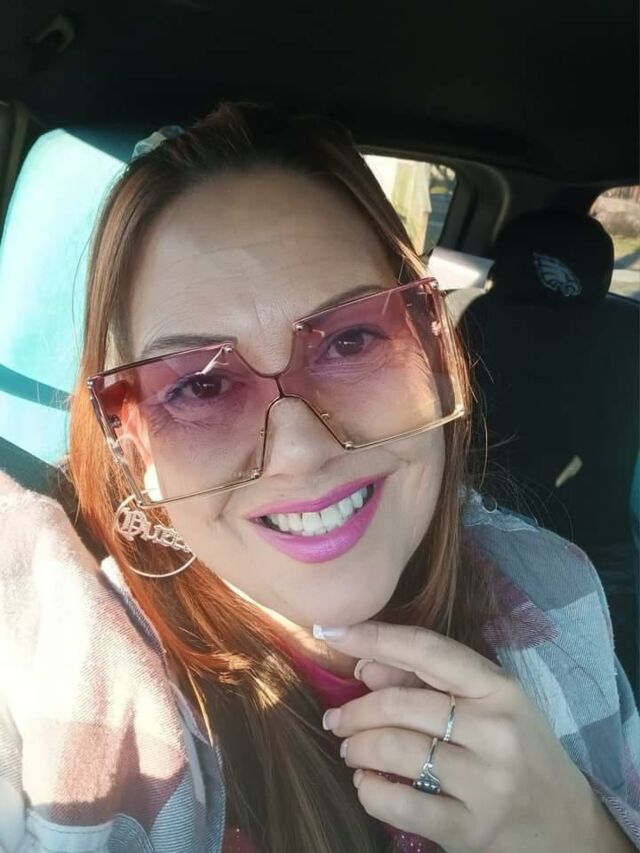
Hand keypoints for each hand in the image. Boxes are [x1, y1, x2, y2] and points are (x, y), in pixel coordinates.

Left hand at [315, 620, 623, 852]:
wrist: (565, 824)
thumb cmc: (518, 749)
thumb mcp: (488, 704)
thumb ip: (428, 680)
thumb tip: (364, 664)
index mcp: (500, 688)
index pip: (427, 650)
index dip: (374, 636)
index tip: (331, 629)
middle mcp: (497, 731)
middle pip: (400, 705)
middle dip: (354, 710)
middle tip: (336, 719)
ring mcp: (486, 783)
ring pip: (394, 750)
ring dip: (356, 748)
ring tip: (349, 749)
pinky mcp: (471, 829)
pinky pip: (399, 803)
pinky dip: (369, 790)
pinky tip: (367, 783)